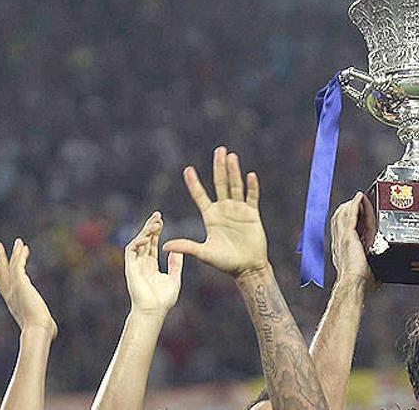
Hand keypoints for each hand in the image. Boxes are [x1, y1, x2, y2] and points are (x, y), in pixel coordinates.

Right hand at [0, 238, 57, 339]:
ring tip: (11, 240)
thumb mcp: (42, 327)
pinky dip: (20, 255)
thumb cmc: (41, 332)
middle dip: (0, 258)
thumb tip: (52, 333)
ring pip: (9, 265)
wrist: (38, 329)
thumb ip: (45, 327)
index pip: (3, 285)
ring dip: (11, 252)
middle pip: (2, 272)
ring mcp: (14, 287)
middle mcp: (10, 293)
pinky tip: (23, 246)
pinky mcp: (21, 282)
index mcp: (13, 303)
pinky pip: (18, 264)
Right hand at [125, 211, 183, 315]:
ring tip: (154, 222)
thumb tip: (177, 251)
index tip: (161, 221)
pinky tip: (146, 237)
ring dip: (144, 232)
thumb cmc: (164, 299)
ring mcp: (135, 265)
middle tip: (157, 214)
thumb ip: (175, 264)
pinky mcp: (130, 268)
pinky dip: (137, 243)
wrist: (154, 311)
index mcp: (151, 265)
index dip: (156, 232)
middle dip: (149, 227)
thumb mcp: (174, 278)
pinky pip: (130, 251)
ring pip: (137, 243)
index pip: (152, 244)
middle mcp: (142, 263)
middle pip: (144, 240)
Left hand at [164, 146, 268, 277]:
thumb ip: (187, 247)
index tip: (188, 170)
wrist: (247, 268)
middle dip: (219, 167)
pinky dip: (251, 187)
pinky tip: (250, 175)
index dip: (194, 183)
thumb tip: (165, 246)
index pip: (200, 195)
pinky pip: (252, 197)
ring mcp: (238, 210)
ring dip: (234, 171)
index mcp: (210, 216)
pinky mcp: (252, 214)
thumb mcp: (204, 253)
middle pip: (220, 183)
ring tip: (232, 156)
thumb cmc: (225, 262)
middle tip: (219, 150)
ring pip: (235, 186)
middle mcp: (224, 209)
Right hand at [329, 192, 377, 290]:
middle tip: (358, 201)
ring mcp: (342, 238)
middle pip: (339, 218)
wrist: (353, 284)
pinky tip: (360, 198)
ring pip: (343, 214)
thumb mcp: (370, 272)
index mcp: (343, 249)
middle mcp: (339, 242)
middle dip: (348, 208)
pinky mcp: (348, 236)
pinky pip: (350, 215)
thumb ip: (376, 268)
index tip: (356, 212)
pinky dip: (354, 205)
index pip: (343, 228)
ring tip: (360, 198)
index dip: (348, 218)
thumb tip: (387, 272)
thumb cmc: (361, 283)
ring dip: (351, 204)